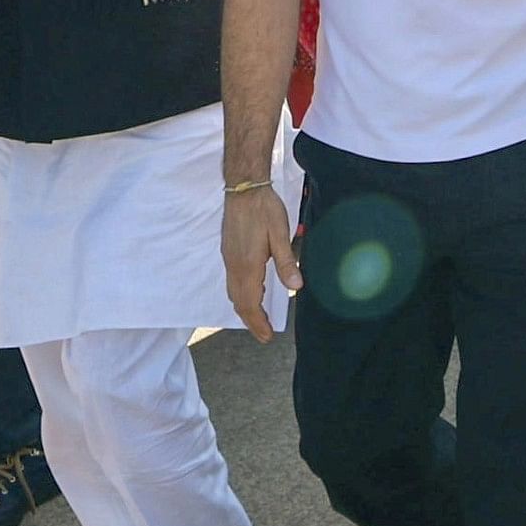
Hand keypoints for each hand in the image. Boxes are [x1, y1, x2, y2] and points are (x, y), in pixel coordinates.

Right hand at [220, 188, 298, 342]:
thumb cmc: (264, 209)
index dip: (258, 323)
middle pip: (239, 303)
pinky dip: (240, 296)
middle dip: (251, 322)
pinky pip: (232, 282)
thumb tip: (296, 288)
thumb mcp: (280, 235)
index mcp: (248, 265)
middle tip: (264, 335)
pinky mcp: (228, 252)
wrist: (244, 188)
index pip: (250, 303)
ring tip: (258, 319)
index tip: (268, 336)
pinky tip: (250, 293)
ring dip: (245, 309)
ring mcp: (229, 259)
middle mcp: (234, 266)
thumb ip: (287, 263)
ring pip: (233, 293)